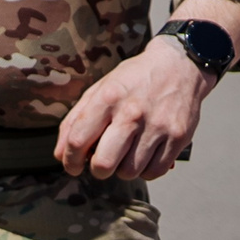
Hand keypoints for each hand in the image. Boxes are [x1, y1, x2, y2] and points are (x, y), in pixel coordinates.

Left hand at [56, 38, 208, 179]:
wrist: (178, 67)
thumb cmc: (133, 80)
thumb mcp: (98, 91)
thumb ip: (75, 121)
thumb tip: (61, 155)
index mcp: (107, 99)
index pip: (78, 140)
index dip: (70, 160)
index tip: (72, 166)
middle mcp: (132, 114)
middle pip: (104, 163)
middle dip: (96, 170)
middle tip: (99, 163)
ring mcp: (157, 127)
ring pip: (130, 172)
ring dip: (122, 170)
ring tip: (124, 155)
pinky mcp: (178, 137)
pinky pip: (154, 172)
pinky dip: (145, 171)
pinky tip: (142, 156)